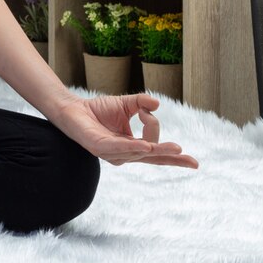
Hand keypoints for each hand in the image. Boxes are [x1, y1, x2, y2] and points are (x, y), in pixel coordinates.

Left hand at [52, 93, 198, 167]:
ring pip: (137, 152)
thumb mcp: (126, 104)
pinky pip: (117, 149)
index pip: (156, 153)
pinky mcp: (98, 147)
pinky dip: (131, 147)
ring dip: (155, 147)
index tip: (168, 133)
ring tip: (174, 148)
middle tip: (190, 159)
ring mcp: (111, 153)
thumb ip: (142, 103)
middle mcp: (124, 154)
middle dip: (170, 157)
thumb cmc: (98, 110)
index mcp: (132, 147)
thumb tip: (157, 104)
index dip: (172, 154)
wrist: (71, 108)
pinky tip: (145, 146)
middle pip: (151, 157)